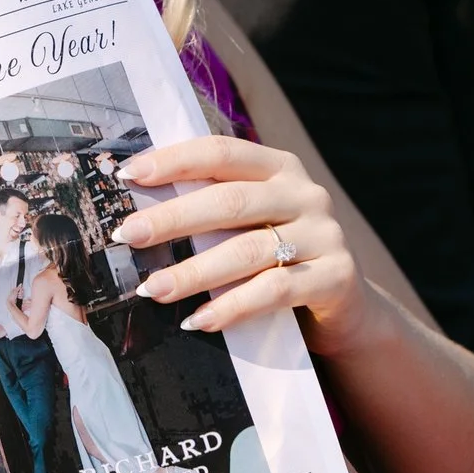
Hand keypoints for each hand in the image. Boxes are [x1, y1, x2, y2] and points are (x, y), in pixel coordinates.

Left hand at [108, 135, 367, 354]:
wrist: (346, 309)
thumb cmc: (279, 260)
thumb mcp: (251, 224)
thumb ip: (213, 209)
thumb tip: (139, 215)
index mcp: (279, 168)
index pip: (221, 152)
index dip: (174, 160)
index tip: (127, 174)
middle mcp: (305, 194)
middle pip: (231, 200)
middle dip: (173, 218)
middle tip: (129, 235)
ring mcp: (325, 234)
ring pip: (249, 250)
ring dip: (193, 272)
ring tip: (152, 289)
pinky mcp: (336, 277)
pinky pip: (275, 291)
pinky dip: (232, 306)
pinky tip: (199, 320)